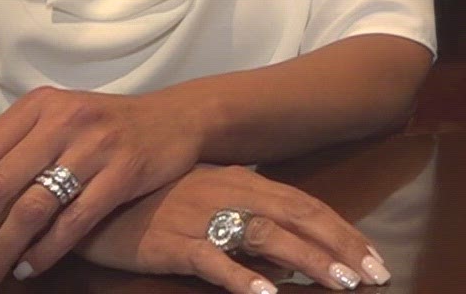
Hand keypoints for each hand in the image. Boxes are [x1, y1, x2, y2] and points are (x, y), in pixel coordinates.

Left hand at [0, 87, 202, 292]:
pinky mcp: (126, 172)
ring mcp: (96, 146)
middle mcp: (63, 120)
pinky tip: (28, 268)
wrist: (176, 118)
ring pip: (31, 209)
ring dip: (0, 254)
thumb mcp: (59, 118)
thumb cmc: (104, 126)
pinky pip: (75, 221)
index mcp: (37, 106)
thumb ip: (17, 147)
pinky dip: (45, 251)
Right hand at [77, 164, 390, 292]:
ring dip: (307, 260)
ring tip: (339, 284)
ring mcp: (200, 215)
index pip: (305, 205)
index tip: (373, 258)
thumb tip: (291, 264)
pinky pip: (212, 259)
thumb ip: (250, 227)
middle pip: (297, 217)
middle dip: (340, 247)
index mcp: (242, 182)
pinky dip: (241, 275)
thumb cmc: (154, 203)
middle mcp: (229, 192)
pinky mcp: (170, 241)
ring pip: (266, 235)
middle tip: (373, 276)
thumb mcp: (209, 204)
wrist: (91, 196)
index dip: (342, 231)